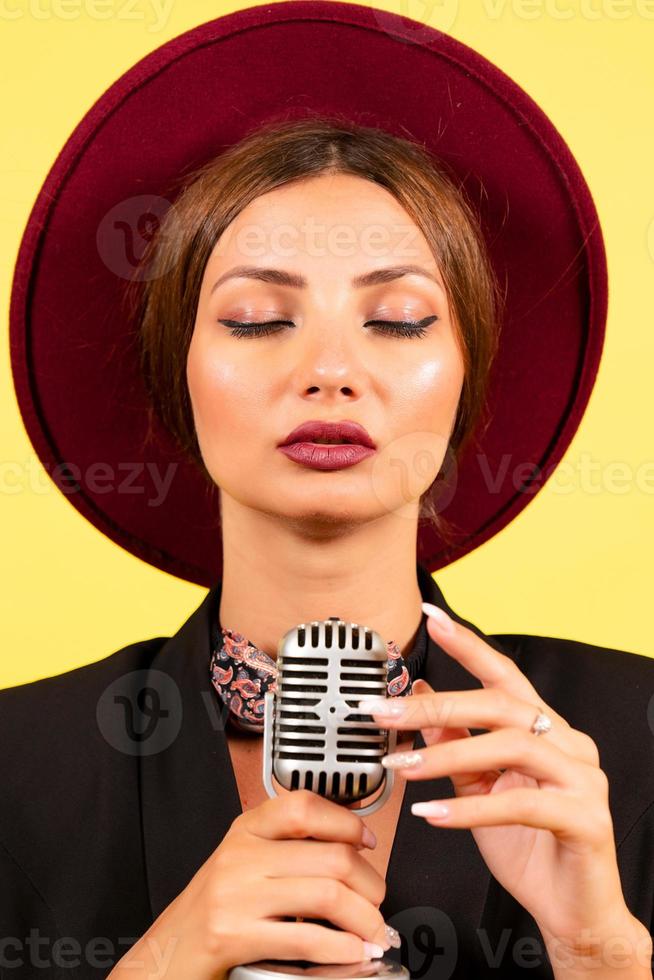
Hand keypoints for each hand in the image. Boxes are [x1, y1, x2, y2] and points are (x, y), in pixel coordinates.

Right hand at [110, 790, 394, 979]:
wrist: (168, 951)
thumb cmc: (215, 908)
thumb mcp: (246, 860)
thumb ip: (287, 846)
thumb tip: (354, 844)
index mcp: (247, 828)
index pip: (305, 806)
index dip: (347, 821)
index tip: (369, 841)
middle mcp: (241, 854)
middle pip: (330, 856)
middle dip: (371, 884)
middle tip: (378, 902)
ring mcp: (236, 893)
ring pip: (326, 895)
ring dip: (364, 920)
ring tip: (373, 933)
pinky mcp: (234, 934)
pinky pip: (305, 936)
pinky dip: (340, 948)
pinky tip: (351, 954)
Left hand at [361, 602, 648, 965]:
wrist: (572, 912)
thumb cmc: (529, 847)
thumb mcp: (480, 789)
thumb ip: (455, 744)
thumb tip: (420, 697)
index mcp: (545, 729)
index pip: (503, 675)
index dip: (468, 644)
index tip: (431, 617)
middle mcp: (569, 743)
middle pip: (500, 705)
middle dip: (436, 706)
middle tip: (384, 713)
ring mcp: (583, 778)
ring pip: (511, 745)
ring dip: (448, 756)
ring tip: (403, 770)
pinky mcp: (586, 818)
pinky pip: (523, 803)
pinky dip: (471, 808)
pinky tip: (433, 814)